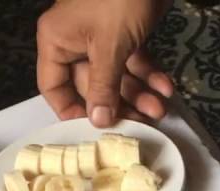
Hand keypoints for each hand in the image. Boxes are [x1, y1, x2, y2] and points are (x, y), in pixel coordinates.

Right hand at [37, 0, 175, 126]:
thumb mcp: (110, 45)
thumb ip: (103, 86)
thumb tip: (97, 121)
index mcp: (57, 40)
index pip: (54, 86)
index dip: (71, 110)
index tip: (93, 129)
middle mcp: (74, 40)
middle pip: (91, 85)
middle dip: (119, 102)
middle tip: (142, 121)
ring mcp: (100, 36)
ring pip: (116, 75)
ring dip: (138, 92)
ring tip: (161, 108)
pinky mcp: (124, 32)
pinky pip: (132, 60)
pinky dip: (148, 73)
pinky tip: (165, 87)